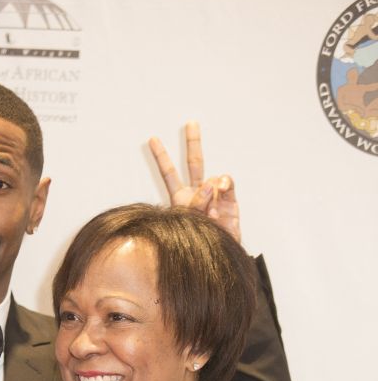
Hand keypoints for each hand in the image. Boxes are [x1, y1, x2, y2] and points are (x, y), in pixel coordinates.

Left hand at [148, 122, 240, 241]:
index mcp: (180, 198)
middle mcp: (196, 193)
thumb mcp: (188, 225)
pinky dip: (225, 187)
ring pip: (211, 180)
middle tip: (191, 123)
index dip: (161, 157)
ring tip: (210, 214)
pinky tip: (222, 193)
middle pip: (195, 163)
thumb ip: (196, 205)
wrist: (217, 257)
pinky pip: (227, 184)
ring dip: (209, 193)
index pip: (169, 174)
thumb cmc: (197, 245)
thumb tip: (210, 183)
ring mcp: (214, 196)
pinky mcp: (230, 201)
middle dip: (193, 143)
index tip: (152, 139)